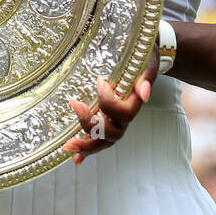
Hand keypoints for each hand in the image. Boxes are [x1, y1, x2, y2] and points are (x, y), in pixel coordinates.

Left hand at [62, 42, 159, 164]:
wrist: (144, 56)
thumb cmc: (144, 56)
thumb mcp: (147, 61)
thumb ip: (146, 76)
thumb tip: (143, 93)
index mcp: (135, 103)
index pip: (125, 114)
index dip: (109, 102)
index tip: (99, 81)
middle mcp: (125, 117)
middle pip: (112, 133)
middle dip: (91, 124)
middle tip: (75, 106)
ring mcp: (115, 122)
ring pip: (104, 142)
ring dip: (86, 145)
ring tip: (68, 145)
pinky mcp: (105, 122)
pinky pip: (98, 140)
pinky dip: (86, 151)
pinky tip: (75, 158)